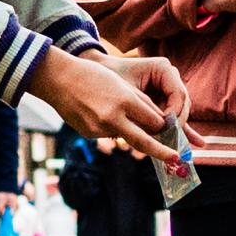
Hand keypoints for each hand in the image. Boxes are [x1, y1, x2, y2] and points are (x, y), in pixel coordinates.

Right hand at [29, 42, 184, 161]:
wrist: (58, 79)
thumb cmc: (93, 76)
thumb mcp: (121, 84)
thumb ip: (140, 103)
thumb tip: (157, 123)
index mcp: (124, 101)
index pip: (153, 121)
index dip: (164, 126)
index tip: (173, 132)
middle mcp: (113, 118)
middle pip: (144, 141)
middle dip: (162, 152)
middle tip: (177, 159)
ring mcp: (99, 129)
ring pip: (125, 136)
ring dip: (128, 129)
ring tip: (111, 108)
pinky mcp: (90, 134)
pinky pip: (109, 134)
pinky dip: (112, 127)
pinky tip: (99, 112)